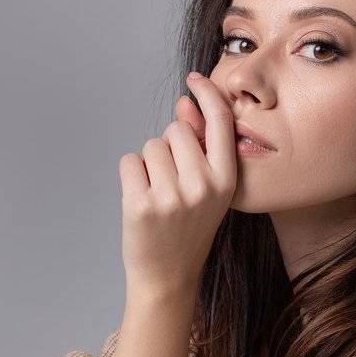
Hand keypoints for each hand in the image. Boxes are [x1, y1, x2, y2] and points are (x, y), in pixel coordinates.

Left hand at [120, 72, 236, 294]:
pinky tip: (142, 200)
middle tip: (173, 182)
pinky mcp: (141, 204)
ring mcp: (171, 197)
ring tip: (159, 194)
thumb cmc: (189, 228)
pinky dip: (131, 176)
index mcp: (226, 181)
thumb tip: (183, 104)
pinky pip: (129, 162)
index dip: (208, 95)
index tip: (195, 79)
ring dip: (149, 163)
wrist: (168, 277)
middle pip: (177, 130)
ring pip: (151, 145)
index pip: (221, 123)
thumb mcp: (208, 190)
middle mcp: (202, 187)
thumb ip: (201, 147)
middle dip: (170, 146)